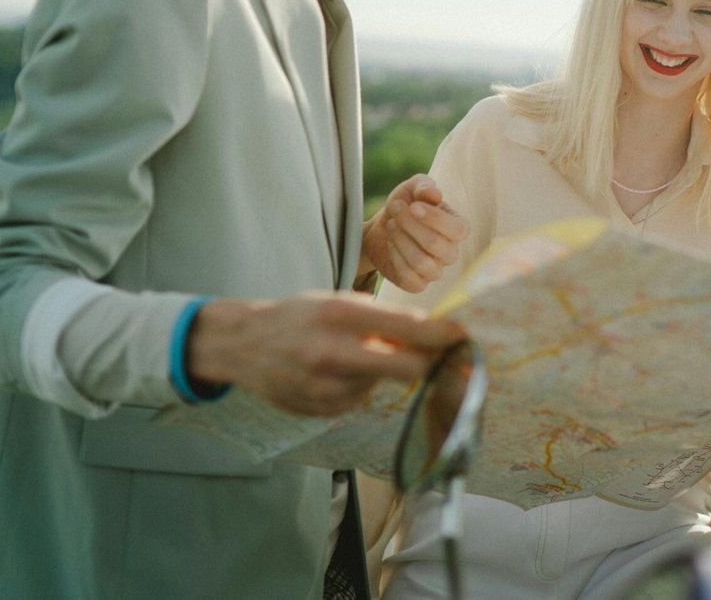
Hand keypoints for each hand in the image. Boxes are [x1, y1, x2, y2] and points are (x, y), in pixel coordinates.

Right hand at [186, 291, 463, 416]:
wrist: (243, 345)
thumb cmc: (300, 316)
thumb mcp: (339, 302)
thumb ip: (383, 319)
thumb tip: (435, 332)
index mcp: (342, 314)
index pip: (409, 329)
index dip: (445, 336)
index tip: (467, 337)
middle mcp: (334, 352)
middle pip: (408, 369)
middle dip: (431, 366)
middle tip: (448, 363)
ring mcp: (326, 386)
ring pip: (383, 383)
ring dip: (382, 372)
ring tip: (349, 356)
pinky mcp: (322, 410)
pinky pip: (361, 398)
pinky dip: (359, 385)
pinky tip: (332, 373)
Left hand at [360, 174, 467, 291]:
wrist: (381, 229)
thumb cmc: (404, 206)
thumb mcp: (412, 189)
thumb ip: (424, 187)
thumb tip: (435, 194)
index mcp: (457, 228)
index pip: (458, 230)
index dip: (435, 219)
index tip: (413, 206)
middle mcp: (450, 252)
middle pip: (436, 244)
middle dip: (411, 225)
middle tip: (395, 209)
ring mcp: (435, 271)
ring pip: (422, 263)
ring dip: (401, 240)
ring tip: (391, 224)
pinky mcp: (417, 284)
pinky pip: (410, 278)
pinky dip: (396, 258)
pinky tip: (390, 244)